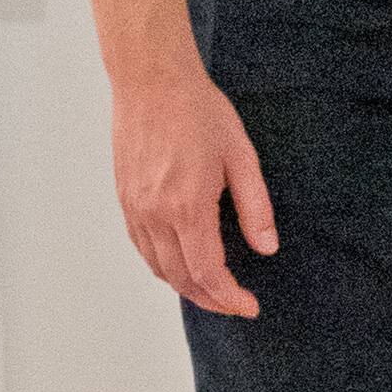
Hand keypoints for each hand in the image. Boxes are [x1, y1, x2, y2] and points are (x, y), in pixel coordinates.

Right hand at [113, 63, 278, 316]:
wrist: (152, 83)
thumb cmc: (200, 113)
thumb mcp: (242, 158)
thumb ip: (256, 207)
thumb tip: (267, 247)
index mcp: (187, 206)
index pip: (207, 272)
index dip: (229, 297)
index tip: (250, 307)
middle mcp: (155, 214)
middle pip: (181, 278)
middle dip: (211, 299)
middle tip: (237, 306)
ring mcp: (134, 208)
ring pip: (157, 267)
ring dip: (186, 287)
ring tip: (214, 293)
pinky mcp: (125, 199)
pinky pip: (142, 247)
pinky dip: (162, 266)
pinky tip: (182, 266)